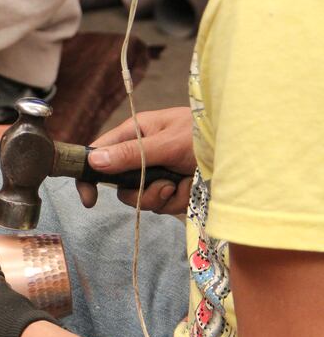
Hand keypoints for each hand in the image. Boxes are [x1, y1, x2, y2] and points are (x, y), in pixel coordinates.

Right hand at [76, 107, 195, 213]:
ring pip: (142, 198)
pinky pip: (162, 204)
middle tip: (163, 185)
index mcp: (136, 132)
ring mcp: (158, 172)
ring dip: (163, 196)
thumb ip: (131, 154)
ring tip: (183, 183)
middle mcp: (142, 153)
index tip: (89, 198)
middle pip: (120, 184)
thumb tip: (94, 161)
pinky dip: (178, 199)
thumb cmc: (207, 135)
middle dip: (141, 191)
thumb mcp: (167, 143)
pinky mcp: (173, 188)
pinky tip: (192, 187)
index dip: (89, 175)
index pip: (100, 153)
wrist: (246, 152)